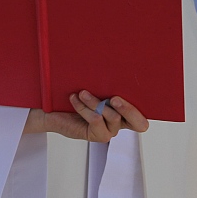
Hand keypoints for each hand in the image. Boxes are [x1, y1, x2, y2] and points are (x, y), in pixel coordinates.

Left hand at [23, 90, 148, 141]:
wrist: (53, 110)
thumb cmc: (77, 94)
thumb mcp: (95, 86)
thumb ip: (107, 82)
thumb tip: (115, 62)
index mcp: (125, 111)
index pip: (143, 116)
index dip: (140, 108)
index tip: (128, 93)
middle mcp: (120, 123)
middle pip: (138, 123)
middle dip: (128, 109)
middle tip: (115, 98)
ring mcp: (109, 131)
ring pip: (112, 117)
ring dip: (96, 103)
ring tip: (83, 93)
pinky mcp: (96, 135)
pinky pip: (96, 120)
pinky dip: (84, 108)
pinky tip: (74, 98)